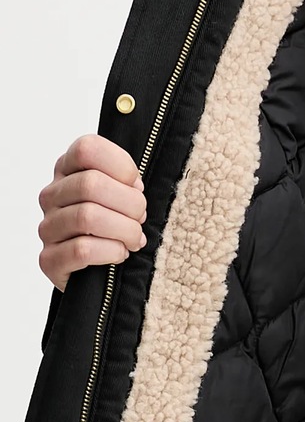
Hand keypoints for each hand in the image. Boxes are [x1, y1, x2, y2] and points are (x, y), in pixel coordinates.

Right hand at [37, 134, 147, 291]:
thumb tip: (134, 185)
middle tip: (140, 218)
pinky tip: (120, 253)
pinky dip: (111, 251)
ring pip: (87, 217)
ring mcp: (47, 227)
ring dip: (124, 230)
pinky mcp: (49, 260)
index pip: (87, 148)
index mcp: (67, 170)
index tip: (136, 185)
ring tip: (134, 239)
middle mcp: (52, 195)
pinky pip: (82, 250)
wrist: (101, 272)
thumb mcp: (124, 193)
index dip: (121, 166)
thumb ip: (126, 179)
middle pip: (91, 184)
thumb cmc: (116, 225)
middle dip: (129, 203)